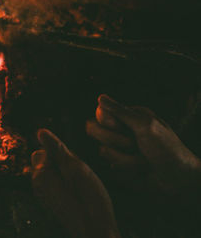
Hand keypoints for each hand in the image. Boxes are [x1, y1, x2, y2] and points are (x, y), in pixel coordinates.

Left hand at [31, 129, 120, 237]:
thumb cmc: (88, 200)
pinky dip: (65, 183)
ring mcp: (44, 195)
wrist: (96, 229)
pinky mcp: (52, 202)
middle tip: (78, 174)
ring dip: (63, 172)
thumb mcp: (76, 168)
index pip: (44, 149)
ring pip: (52, 171)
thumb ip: (57, 149)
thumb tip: (41, 131)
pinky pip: (56, 184)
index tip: (75, 165)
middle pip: (44, 159)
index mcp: (40, 174)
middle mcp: (38, 185)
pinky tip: (78, 192)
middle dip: (59, 161)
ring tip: (80, 184)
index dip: (61, 153)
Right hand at [86, 94, 200, 198]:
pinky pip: (111, 166)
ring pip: (104, 151)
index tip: (122, 128)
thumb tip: (100, 97)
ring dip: (125, 159)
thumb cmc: (167, 150)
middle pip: (96, 131)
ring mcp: (122, 148)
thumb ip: (121, 112)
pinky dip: (127, 169)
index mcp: (131, 116)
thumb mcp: (145, 125)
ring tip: (144, 161)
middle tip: (136, 146)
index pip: (101, 114)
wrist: (179, 180)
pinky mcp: (122, 165)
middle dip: (115, 141)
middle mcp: (124, 130)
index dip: (108, 123)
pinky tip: (141, 170)